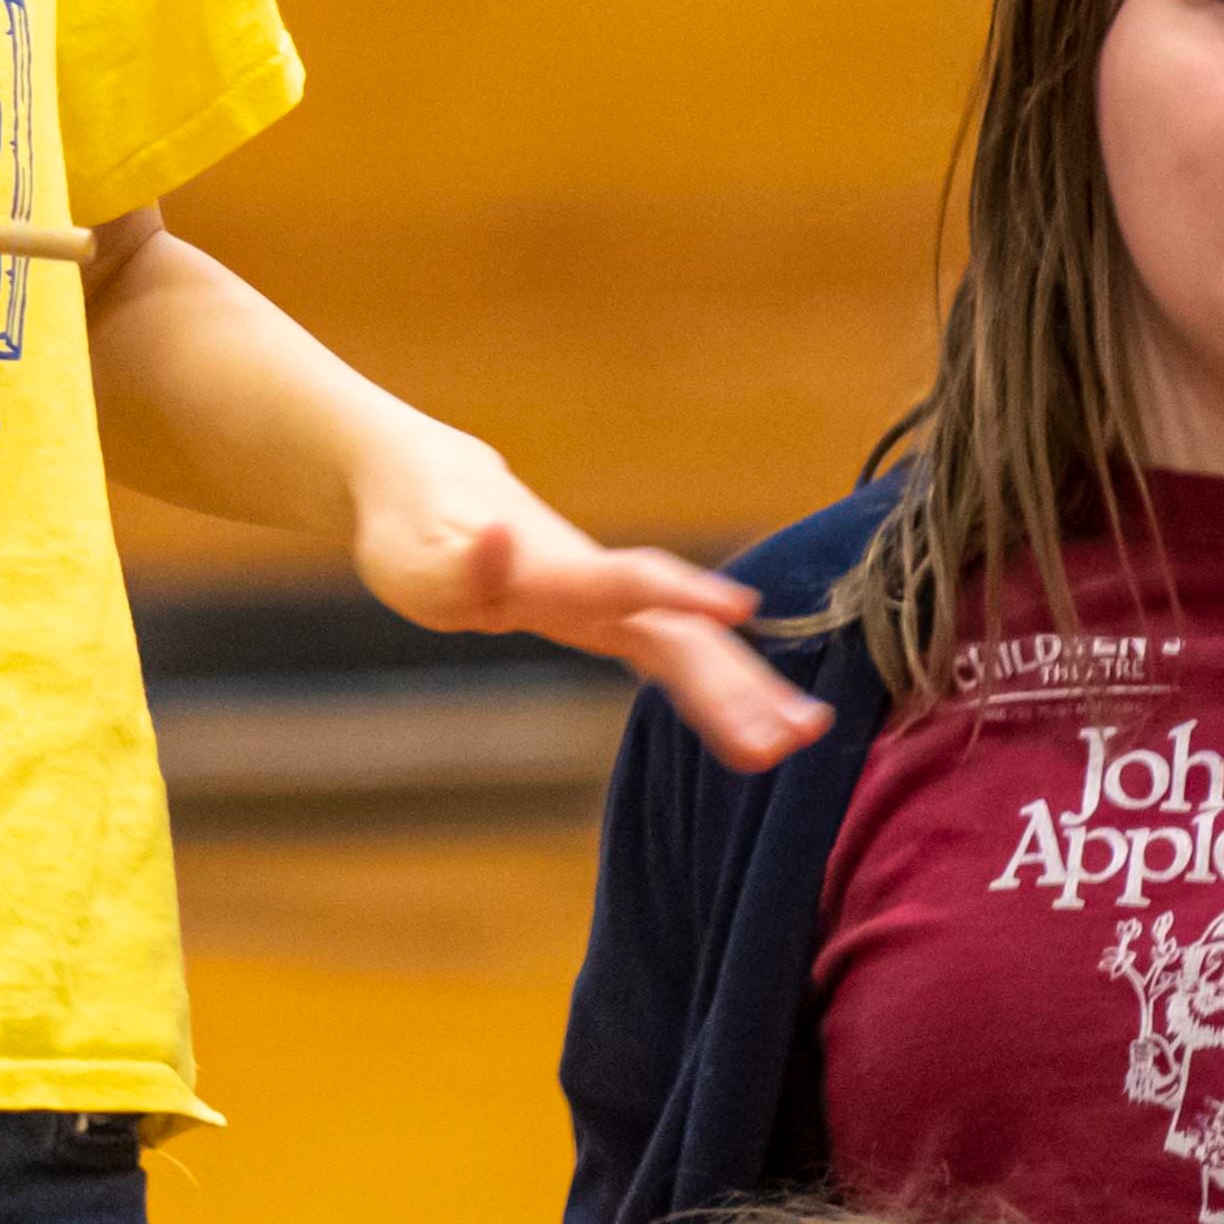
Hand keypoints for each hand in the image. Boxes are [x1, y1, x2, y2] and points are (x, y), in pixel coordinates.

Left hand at [349, 440, 830, 769]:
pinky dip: (726, 684)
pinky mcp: (609, 622)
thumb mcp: (422, 561)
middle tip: (798, 735)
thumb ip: (469, 561)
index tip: (737, 608)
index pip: (627, 583)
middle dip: (738, 684)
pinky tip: (773, 711)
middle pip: (679, 635)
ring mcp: (609, 605)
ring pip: (690, 648)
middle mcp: (597, 589)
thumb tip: (494, 535)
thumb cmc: (419, 533)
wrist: (433, 487)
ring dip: (746, 690)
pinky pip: (675, 658)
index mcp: (557, 575)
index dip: (679, 594)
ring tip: (805, 732)